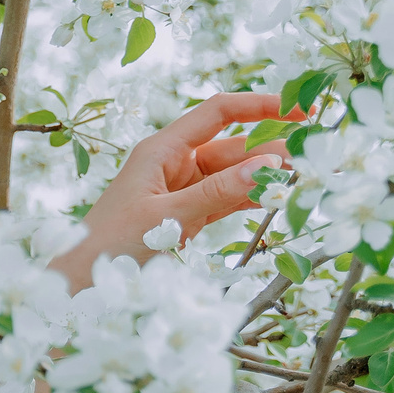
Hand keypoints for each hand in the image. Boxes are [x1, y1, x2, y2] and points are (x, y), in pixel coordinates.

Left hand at [57, 92, 296, 290]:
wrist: (80, 286)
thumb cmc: (111, 246)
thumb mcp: (168, 218)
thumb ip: (219, 192)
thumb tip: (270, 165)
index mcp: (162, 149)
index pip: (219, 112)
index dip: (261, 106)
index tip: (301, 110)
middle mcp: (173, 163)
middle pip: (233, 147)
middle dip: (271, 153)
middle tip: (313, 165)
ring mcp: (180, 190)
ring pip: (233, 176)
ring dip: (265, 180)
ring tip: (303, 185)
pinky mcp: (185, 215)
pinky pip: (225, 200)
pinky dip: (250, 201)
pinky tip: (278, 202)